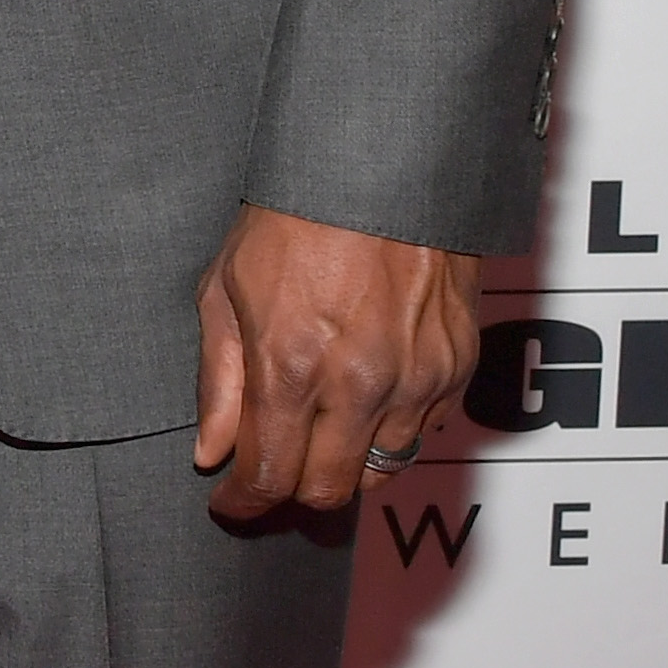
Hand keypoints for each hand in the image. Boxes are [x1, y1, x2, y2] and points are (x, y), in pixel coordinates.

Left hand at [192, 210, 480, 524]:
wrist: (381, 164)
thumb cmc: (296, 214)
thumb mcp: (227, 290)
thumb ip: (220, 382)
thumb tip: (211, 451)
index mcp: (292, 367)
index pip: (270, 478)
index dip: (246, 503)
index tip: (233, 503)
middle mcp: (359, 384)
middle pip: (330, 491)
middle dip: (294, 491)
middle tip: (276, 471)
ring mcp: (416, 378)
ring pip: (382, 470)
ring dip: (348, 463)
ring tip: (323, 432)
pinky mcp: (456, 365)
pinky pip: (425, 431)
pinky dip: (394, 429)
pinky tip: (369, 396)